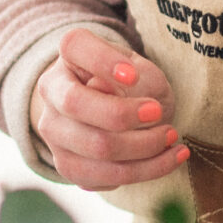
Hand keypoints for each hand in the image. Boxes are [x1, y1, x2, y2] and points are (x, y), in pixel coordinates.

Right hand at [28, 28, 186, 190]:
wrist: (120, 111)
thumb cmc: (134, 84)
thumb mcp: (143, 69)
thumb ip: (138, 76)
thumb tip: (116, 94)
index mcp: (70, 55)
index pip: (75, 46)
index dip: (103, 61)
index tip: (133, 74)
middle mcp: (52, 90)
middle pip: (76, 104)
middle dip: (125, 114)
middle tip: (160, 112)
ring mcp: (53, 131)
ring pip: (95, 147)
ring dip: (143, 148)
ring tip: (171, 138)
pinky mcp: (66, 165)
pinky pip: (104, 177)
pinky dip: (144, 171)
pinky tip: (168, 158)